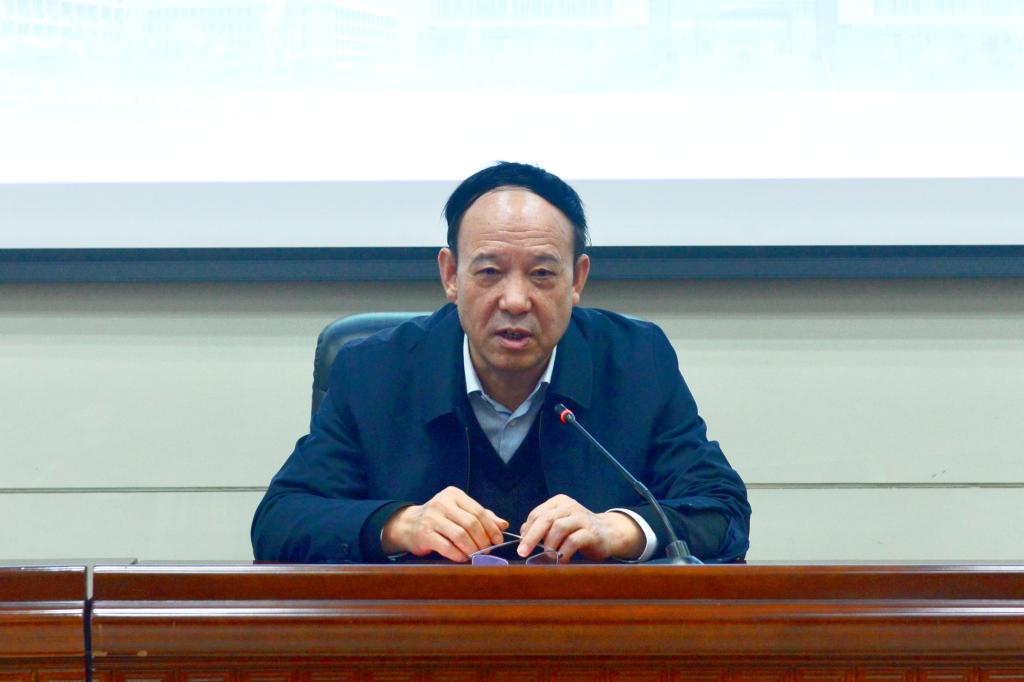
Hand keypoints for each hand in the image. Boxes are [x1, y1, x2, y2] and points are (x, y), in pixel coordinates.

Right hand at [381, 486, 507, 561]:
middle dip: (483, 540)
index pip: (478, 511)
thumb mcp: (460, 512)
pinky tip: (463, 558)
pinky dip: (458, 554)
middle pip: (470, 523)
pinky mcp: (424, 534)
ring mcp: (431, 518)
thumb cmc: (440, 518)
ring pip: (460, 535)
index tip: (498, 540)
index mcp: (454, 495)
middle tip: (487, 550)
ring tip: (476, 555)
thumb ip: (482, 516)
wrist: (409, 525)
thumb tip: (503, 525)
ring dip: (472, 549)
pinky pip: (446, 546)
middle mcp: (442, 503)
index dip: (491, 527)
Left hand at [517, 494, 643, 561]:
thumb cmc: (578, 530)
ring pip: (559, 528)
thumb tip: (523, 534)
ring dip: (549, 545)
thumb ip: (542, 526)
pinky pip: (573, 541)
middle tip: (523, 552)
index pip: (537, 514)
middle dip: (532, 537)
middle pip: (545, 519)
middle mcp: (570, 506)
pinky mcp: (591, 532)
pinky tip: (560, 561)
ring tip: (544, 558)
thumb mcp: (559, 523)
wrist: (608, 533)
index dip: (527, 531)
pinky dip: (564, 552)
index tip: (521, 546)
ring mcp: (582, 518)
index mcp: (559, 502)